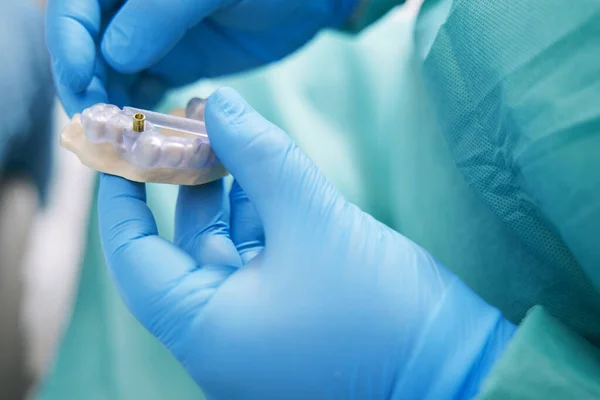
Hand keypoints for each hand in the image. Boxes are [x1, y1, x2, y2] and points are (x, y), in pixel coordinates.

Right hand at [46, 0, 358, 114]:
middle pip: (86, 48)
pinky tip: (145, 139)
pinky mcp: (175, 66)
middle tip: (96, 127)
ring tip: (118, 143)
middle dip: (84, 86)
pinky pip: (143, 94)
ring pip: (110, 76)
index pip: (76, 7)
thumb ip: (162, 13)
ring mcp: (151, 40)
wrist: (309, 2)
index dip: (68, 44)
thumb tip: (114, 54)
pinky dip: (139, 117)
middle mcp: (132, 10)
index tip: (80, 82)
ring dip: (108, 109)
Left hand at [98, 87, 514, 398]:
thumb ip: (262, 158)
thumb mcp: (314, 221)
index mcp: (207, 333)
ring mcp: (255, 334)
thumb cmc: (382, 313)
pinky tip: (266, 176)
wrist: (456, 371)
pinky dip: (260, 219)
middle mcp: (221, 340)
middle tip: (197, 124)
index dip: (123, 201)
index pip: (135, 261)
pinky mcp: (288, 321)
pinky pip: (258, 262)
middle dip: (188, 184)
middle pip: (183, 250)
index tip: (123, 151)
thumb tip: (221, 107)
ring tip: (233, 138)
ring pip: (226, 251)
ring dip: (229, 196)